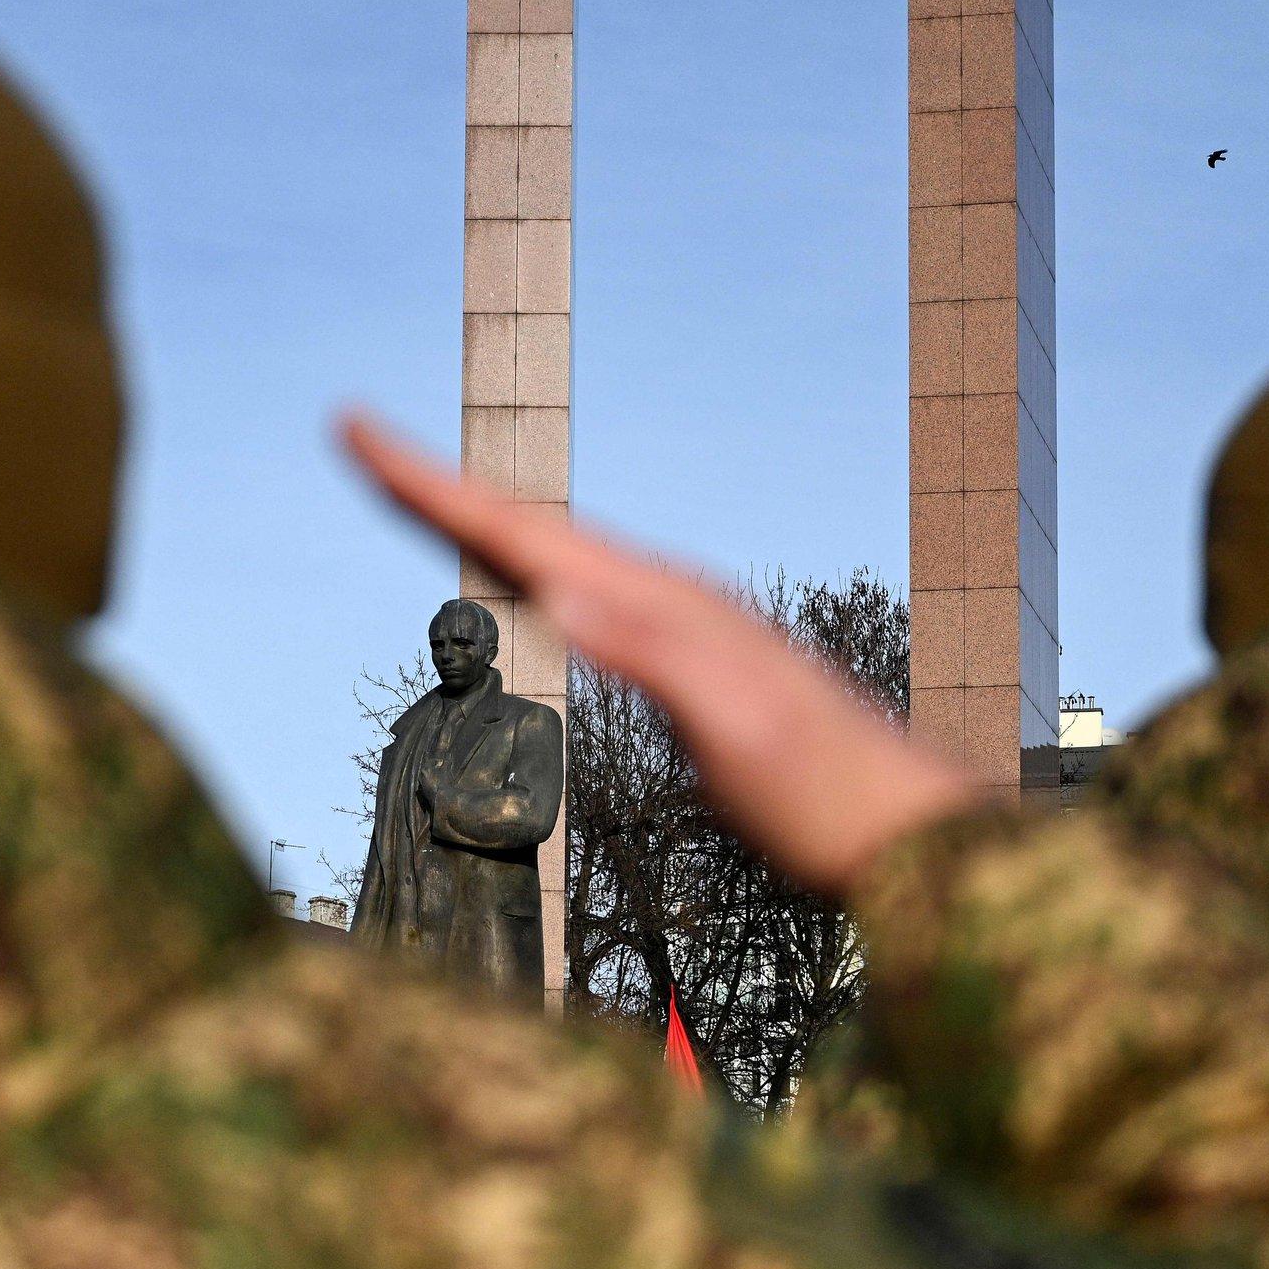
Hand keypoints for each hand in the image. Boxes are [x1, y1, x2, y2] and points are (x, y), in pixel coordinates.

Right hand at [339, 410, 977, 895]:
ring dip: (479, 520)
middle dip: (435, 484)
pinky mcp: (684, 666)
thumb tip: (559, 593)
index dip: (431, 486)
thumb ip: (653, 655)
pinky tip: (530, 584)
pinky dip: (531, 573)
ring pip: (555, 554)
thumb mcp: (737, 728)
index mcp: (661, 603)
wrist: (911, 834)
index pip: (523, 531)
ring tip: (417, 496)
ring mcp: (676, 629)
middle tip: (356, 439)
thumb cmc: (827, 797)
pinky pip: (584, 597)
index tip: (357, 434)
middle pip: (527, 526)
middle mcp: (664, 598)